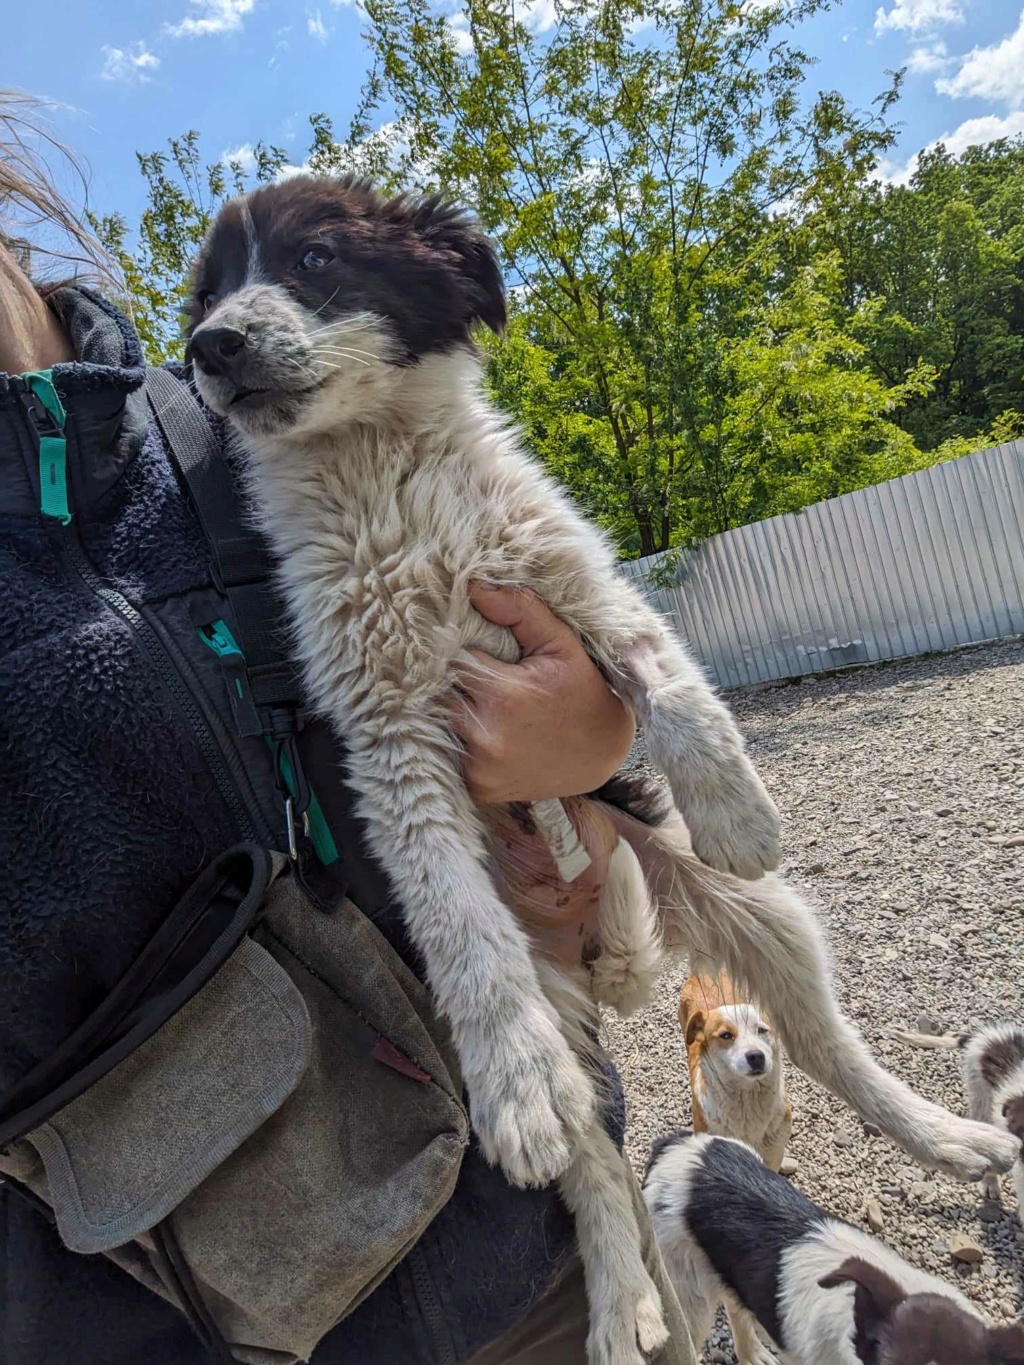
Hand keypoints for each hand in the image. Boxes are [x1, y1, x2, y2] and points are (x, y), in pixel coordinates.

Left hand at [452, 584, 635, 804]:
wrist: (601, 755)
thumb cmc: (581, 692)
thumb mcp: (560, 644)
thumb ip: (519, 611)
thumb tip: (474, 586)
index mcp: (502, 694)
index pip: (450, 660)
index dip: (456, 650)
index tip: (470, 649)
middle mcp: (484, 735)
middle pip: (438, 693)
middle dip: (452, 682)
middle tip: (476, 677)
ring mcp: (479, 768)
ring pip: (439, 724)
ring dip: (452, 710)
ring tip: (478, 702)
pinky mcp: (477, 788)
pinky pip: (450, 754)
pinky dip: (460, 741)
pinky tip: (482, 730)